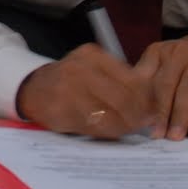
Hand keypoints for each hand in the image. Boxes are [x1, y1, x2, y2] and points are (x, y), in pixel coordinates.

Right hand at [14, 44, 157, 139]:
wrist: (34, 88)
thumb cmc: (72, 81)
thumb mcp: (94, 69)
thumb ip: (120, 80)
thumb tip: (152, 104)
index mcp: (93, 56)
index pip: (132, 79)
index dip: (147, 99)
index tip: (153, 110)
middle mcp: (81, 69)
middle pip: (124, 98)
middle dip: (138, 116)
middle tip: (144, 125)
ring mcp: (69, 90)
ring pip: (111, 114)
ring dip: (125, 126)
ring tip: (128, 129)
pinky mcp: (61, 110)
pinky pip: (94, 126)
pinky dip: (107, 132)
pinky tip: (110, 131)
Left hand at [136, 24, 187, 139]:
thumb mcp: (166, 61)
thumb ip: (152, 80)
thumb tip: (138, 110)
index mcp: (158, 52)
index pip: (147, 79)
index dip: (142, 102)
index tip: (139, 122)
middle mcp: (177, 54)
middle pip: (165, 86)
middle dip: (161, 114)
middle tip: (158, 134)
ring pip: (186, 91)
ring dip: (180, 116)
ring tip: (175, 134)